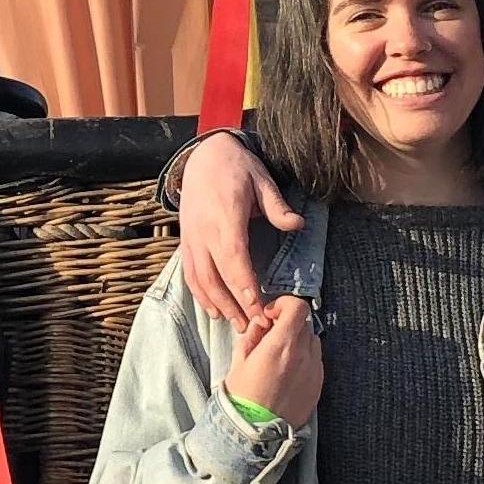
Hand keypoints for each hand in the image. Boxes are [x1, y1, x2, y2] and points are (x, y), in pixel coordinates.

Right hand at [179, 134, 303, 333]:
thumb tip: (297, 224)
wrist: (203, 157)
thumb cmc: (236, 167)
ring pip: (200, 279)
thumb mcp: (261, 180)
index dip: (244, 286)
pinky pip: (190, 273)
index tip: (257, 308)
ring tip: (236, 325)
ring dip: (217, 304)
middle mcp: (204, 231)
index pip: (234, 258)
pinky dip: (200, 294)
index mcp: (226, 217)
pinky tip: (214, 310)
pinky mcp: (186, 242)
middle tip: (254, 327)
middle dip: (235, 304)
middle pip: (216, 276)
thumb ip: (277, 206)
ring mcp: (192, 238)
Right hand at [225, 296, 321, 426]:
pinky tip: (288, 372)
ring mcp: (313, 370)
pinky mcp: (318, 385)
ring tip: (281, 356)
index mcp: (280, 345)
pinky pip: (315, 361)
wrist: (255, 433)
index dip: (283, 304)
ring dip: (298, 340)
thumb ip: (252, 335)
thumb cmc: (242, 398)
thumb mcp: (239, 361)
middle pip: (304, 323)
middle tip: (272, 335)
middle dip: (288, 323)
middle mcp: (302, 355)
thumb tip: (261, 324)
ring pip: (312, 341)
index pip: (297, 307)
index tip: (271, 315)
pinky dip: (304, 358)